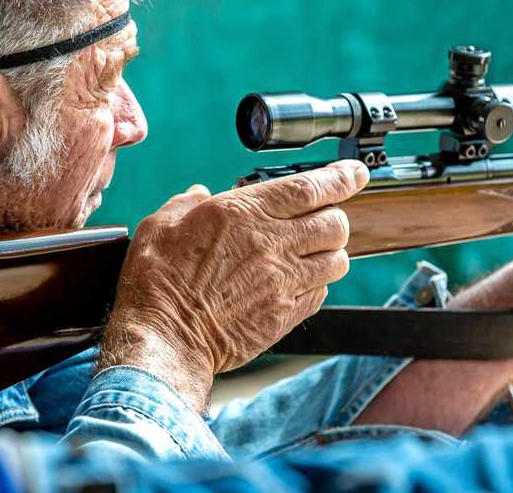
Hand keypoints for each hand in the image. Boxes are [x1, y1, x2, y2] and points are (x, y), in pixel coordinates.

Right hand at [98, 159, 369, 408]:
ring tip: (312, 253)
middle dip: (335, 218)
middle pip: (334, 223)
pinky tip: (297, 283)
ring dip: (330, 253)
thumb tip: (199, 195)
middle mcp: (271, 243)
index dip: (341, 178)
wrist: (166, 338)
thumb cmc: (158, 281)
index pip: (310, 188)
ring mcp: (283, 281)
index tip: (355, 173)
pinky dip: (317, 284)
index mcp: (243, 213)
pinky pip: (321, 293)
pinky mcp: (286, 315)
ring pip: (337, 260)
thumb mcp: (162, 225)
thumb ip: (187, 203)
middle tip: (322, 219)